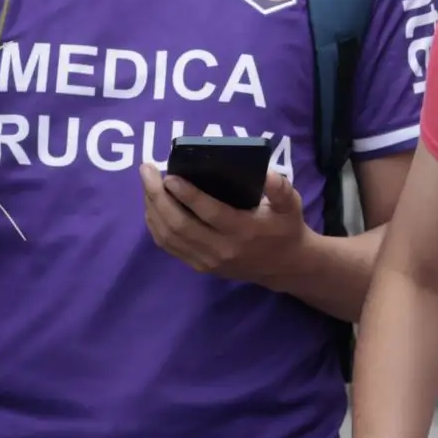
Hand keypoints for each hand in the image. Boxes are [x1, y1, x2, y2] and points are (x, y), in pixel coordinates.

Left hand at [140, 166, 307, 287]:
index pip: (209, 213)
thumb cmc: (285, 228)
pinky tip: (151, 206)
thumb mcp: (291, 205)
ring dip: (152, 208)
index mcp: (243, 230)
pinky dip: (155, 225)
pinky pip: (169, 246)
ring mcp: (207, 261)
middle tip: (146, 171)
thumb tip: (267, 174)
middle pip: (179, 224)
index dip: (187, 195)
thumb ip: (281, 188)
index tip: (169, 176)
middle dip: (157, 196)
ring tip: (146, 184)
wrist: (285, 266)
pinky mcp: (199, 266)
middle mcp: (221, 249)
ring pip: (169, 236)